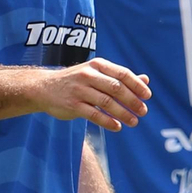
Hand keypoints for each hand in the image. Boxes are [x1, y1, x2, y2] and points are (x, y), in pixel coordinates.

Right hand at [30, 57, 150, 131]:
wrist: (43, 88)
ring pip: (106, 102)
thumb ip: (119, 77)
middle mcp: (88, 75)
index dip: (137, 85)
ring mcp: (79, 90)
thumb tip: (145, 80)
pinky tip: (117, 127)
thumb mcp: (96, 73)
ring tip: (134, 122)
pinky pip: (93, 115)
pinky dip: (107, 122)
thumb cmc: (75, 81)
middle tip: (143, 111)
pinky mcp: (72, 105)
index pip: (122, 73)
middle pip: (116, 88)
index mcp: (97, 65)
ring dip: (123, 114)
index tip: (147, 96)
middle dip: (132, 101)